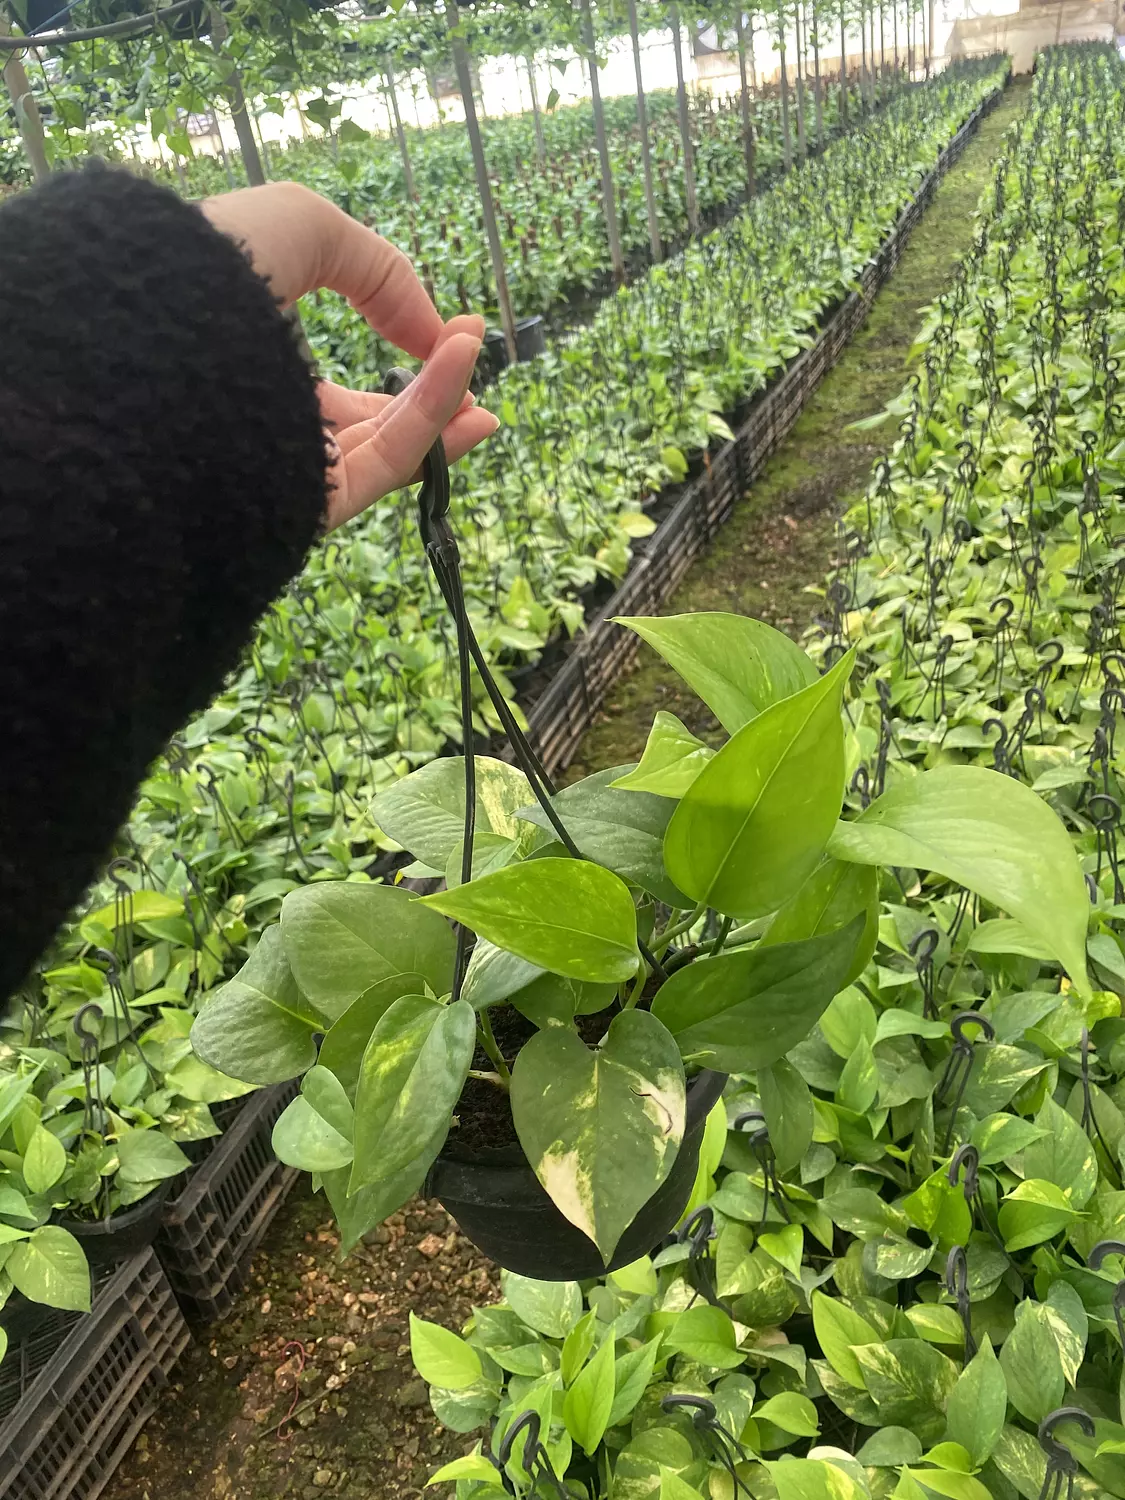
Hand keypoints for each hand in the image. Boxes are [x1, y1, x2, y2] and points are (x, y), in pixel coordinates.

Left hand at [201, 182, 498, 529]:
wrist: (149, 331)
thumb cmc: (209, 264)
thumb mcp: (302, 226)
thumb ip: (380, 270)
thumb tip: (439, 335)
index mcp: (247, 368)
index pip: (337, 393)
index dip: (402, 362)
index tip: (454, 335)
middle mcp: (261, 426)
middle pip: (368, 432)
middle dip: (434, 402)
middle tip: (475, 365)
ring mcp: (278, 471)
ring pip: (383, 455)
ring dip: (444, 418)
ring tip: (487, 389)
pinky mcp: (297, 507)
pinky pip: (379, 471)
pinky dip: (432, 433)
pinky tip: (471, 398)